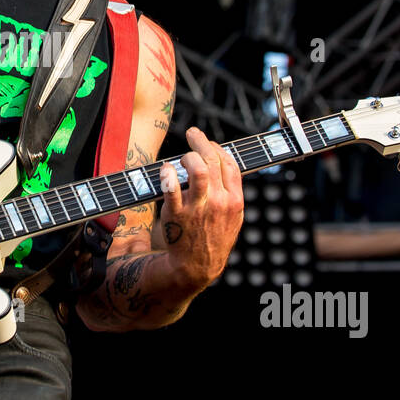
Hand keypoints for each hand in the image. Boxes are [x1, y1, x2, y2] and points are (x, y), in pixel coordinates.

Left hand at [156, 126, 243, 288]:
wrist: (197, 266)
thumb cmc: (214, 239)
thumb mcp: (233, 218)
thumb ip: (231, 193)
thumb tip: (223, 164)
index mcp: (234, 201)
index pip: (229, 164)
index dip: (218, 148)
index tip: (209, 144)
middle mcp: (218, 202)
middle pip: (213, 160)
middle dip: (201, 141)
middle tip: (192, 134)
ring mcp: (198, 208)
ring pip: (197, 169)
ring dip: (187, 156)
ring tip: (180, 158)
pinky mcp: (177, 214)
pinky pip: (171, 187)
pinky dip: (167, 174)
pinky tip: (165, 170)